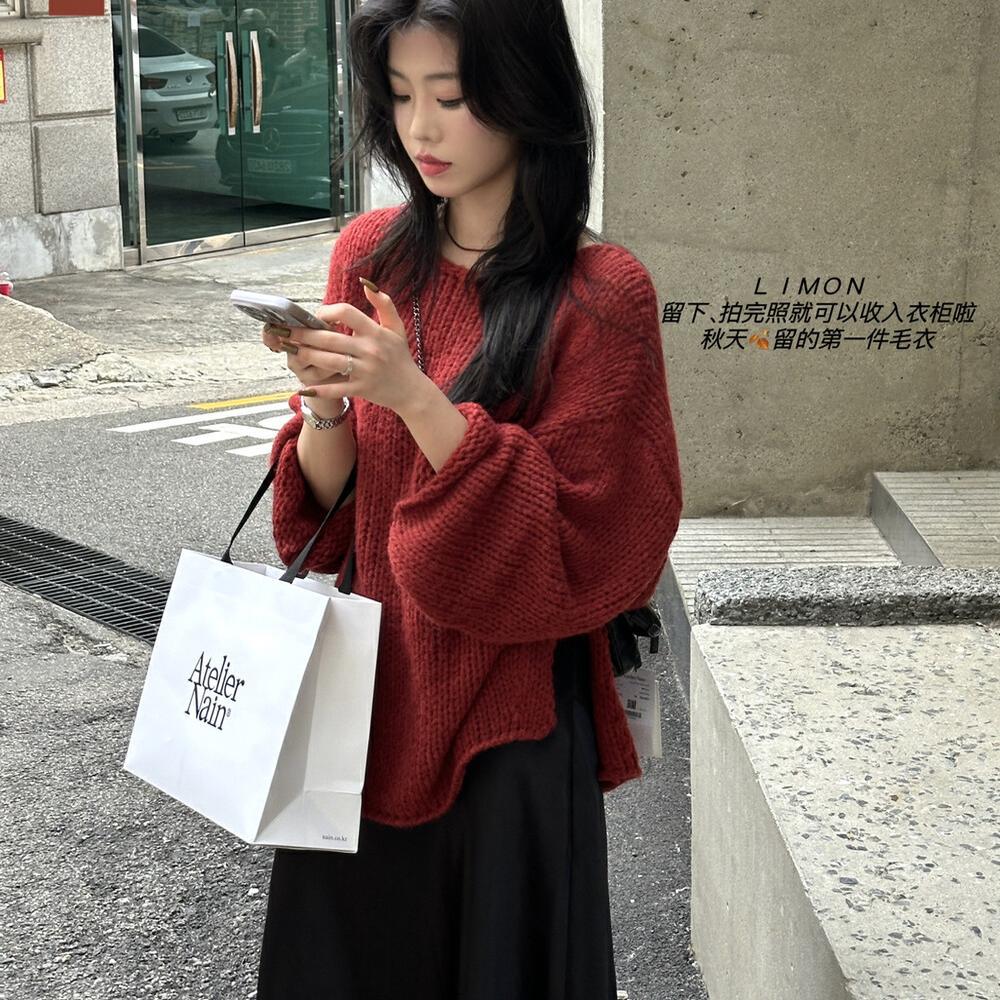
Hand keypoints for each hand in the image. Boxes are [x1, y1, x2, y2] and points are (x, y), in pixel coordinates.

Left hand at [263, 279, 426, 414]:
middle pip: (330, 339)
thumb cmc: (400, 357)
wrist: (411, 390)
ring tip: (290, 350)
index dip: (327, 311)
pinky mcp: (361, 389)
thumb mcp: (397, 328)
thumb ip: (384, 304)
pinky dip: (320, 389)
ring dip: (306, 356)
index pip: (346, 313)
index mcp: (376, 332)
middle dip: (305, 335)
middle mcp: (370, 350)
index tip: (317, 315)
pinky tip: (303, 387)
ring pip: (329, 362)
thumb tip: (365, 284)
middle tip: (286, 332)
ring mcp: (365, 371)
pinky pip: (337, 389)